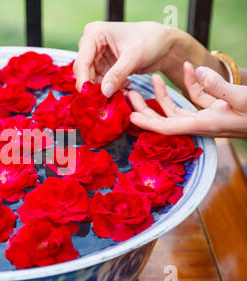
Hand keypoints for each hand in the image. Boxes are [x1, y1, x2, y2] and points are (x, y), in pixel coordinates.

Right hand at [74, 21, 176, 95]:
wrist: (162, 44)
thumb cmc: (150, 40)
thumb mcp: (133, 56)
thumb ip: (117, 74)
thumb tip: (103, 92)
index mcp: (94, 34)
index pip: (82, 61)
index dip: (84, 80)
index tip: (89, 96)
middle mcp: (91, 44)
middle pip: (84, 72)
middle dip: (94, 87)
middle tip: (105, 99)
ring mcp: (96, 56)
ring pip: (91, 79)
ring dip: (103, 89)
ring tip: (121, 91)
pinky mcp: (103, 66)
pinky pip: (100, 82)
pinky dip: (110, 88)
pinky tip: (124, 86)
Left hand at [129, 62, 246, 138]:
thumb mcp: (242, 98)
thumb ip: (218, 87)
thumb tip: (196, 72)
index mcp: (203, 125)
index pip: (167, 127)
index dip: (147, 123)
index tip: (129, 116)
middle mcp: (201, 123)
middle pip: (166, 118)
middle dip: (146, 108)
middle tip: (129, 95)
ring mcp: (207, 116)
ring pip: (177, 108)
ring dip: (163, 94)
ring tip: (149, 79)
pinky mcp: (216, 107)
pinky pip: (196, 97)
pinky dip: (189, 84)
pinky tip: (185, 68)